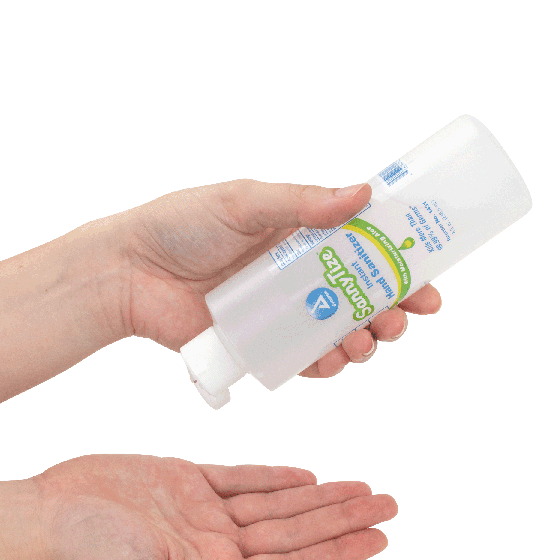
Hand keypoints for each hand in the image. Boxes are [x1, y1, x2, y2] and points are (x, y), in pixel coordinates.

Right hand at [37, 454, 396, 559]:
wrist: (50, 511)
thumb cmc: (89, 556)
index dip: (337, 553)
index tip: (378, 538)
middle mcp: (218, 545)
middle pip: (295, 532)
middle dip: (343, 520)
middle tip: (389, 505)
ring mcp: (206, 512)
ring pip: (279, 504)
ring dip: (321, 497)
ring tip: (363, 489)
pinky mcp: (190, 480)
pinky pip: (244, 478)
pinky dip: (276, 477)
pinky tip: (308, 477)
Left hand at [123, 180, 441, 377]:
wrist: (129, 269)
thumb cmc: (180, 224)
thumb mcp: (244, 202)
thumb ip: (301, 202)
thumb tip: (365, 193)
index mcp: (299, 236)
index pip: (364, 249)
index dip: (400, 264)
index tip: (430, 277)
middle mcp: (296, 275)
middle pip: (361, 297)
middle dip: (393, 310)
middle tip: (406, 316)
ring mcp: (280, 313)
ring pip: (339, 332)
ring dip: (366, 340)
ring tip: (371, 340)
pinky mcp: (259, 345)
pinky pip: (302, 361)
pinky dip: (325, 365)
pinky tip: (339, 360)